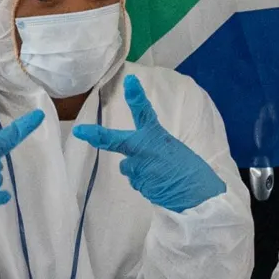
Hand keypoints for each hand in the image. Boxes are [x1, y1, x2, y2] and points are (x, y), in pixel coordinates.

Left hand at [70, 76, 226, 213]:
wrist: (198, 197)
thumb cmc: (191, 171)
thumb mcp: (172, 151)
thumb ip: (151, 149)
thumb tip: (129, 161)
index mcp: (157, 137)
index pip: (145, 113)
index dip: (136, 96)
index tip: (129, 81)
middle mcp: (144, 151)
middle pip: (115, 140)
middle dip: (97, 135)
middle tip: (80, 131)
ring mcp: (140, 170)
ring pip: (128, 167)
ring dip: (138, 169)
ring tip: (161, 175)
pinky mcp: (139, 185)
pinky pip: (137, 181)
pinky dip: (146, 182)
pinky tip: (161, 185)